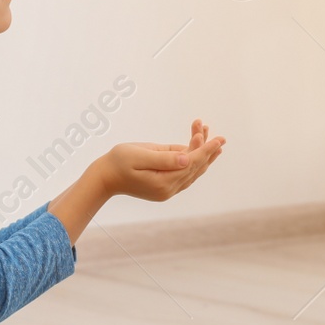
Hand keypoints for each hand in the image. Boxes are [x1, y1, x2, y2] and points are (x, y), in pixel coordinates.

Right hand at [97, 119, 225, 201]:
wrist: (104, 177)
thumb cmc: (118, 162)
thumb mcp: (139, 156)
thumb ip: (163, 158)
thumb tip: (186, 158)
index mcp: (163, 183)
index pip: (191, 164)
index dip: (205, 150)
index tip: (218, 139)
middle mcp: (169, 189)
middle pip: (194, 167)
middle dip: (206, 149)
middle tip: (220, 136)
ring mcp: (168, 189)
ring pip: (191, 169)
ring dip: (200, 151)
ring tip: (210, 135)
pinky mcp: (165, 185)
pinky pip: (184, 170)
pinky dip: (192, 157)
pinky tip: (195, 143)